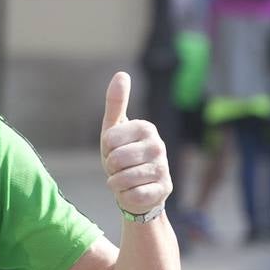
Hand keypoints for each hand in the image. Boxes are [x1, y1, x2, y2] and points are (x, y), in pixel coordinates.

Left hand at [101, 71, 171, 215]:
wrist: (139, 191)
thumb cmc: (124, 157)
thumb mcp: (114, 130)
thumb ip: (116, 103)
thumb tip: (122, 73)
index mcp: (146, 128)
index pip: (109, 139)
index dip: (106, 150)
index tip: (115, 151)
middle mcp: (158, 146)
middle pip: (116, 160)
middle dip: (111, 168)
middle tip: (120, 168)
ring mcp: (163, 168)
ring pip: (122, 178)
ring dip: (116, 183)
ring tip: (125, 179)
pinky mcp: (163, 189)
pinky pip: (132, 194)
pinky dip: (125, 196)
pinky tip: (132, 192)